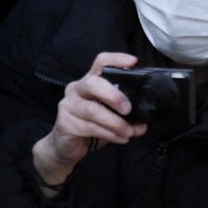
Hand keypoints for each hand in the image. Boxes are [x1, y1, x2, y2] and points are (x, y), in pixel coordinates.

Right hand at [33, 51, 144, 185]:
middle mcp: (76, 89)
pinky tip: (119, 139)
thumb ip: (127, 119)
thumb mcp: (111, 119)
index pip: (100, 63)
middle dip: (113, 96)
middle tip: (127, 109)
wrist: (66, 147)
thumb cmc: (89, 127)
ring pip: (93, 110)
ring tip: (128, 132)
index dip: (116, 59)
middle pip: (92, 83)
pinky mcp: (65, 123)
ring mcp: (68, 105)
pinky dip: (109, 134)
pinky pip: (90, 127)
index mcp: (89, 82)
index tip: (133, 62)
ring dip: (115, 123)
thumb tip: (142, 124)